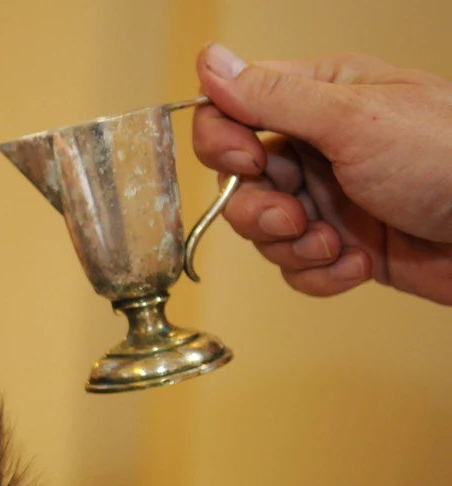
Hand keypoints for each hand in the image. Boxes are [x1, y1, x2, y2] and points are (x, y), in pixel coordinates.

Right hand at [192, 43, 451, 303]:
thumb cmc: (450, 160)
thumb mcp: (355, 119)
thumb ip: (274, 96)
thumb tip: (209, 61)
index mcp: (319, 97)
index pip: (233, 109)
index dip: (223, 140)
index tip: (247, 160)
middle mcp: (316, 147)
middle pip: (237, 179)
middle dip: (257, 207)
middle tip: (293, 217)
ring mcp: (328, 199)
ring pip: (261, 229)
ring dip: (291, 246)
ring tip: (334, 245)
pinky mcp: (341, 246)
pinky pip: (295, 267)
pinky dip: (320, 274)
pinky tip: (358, 265)